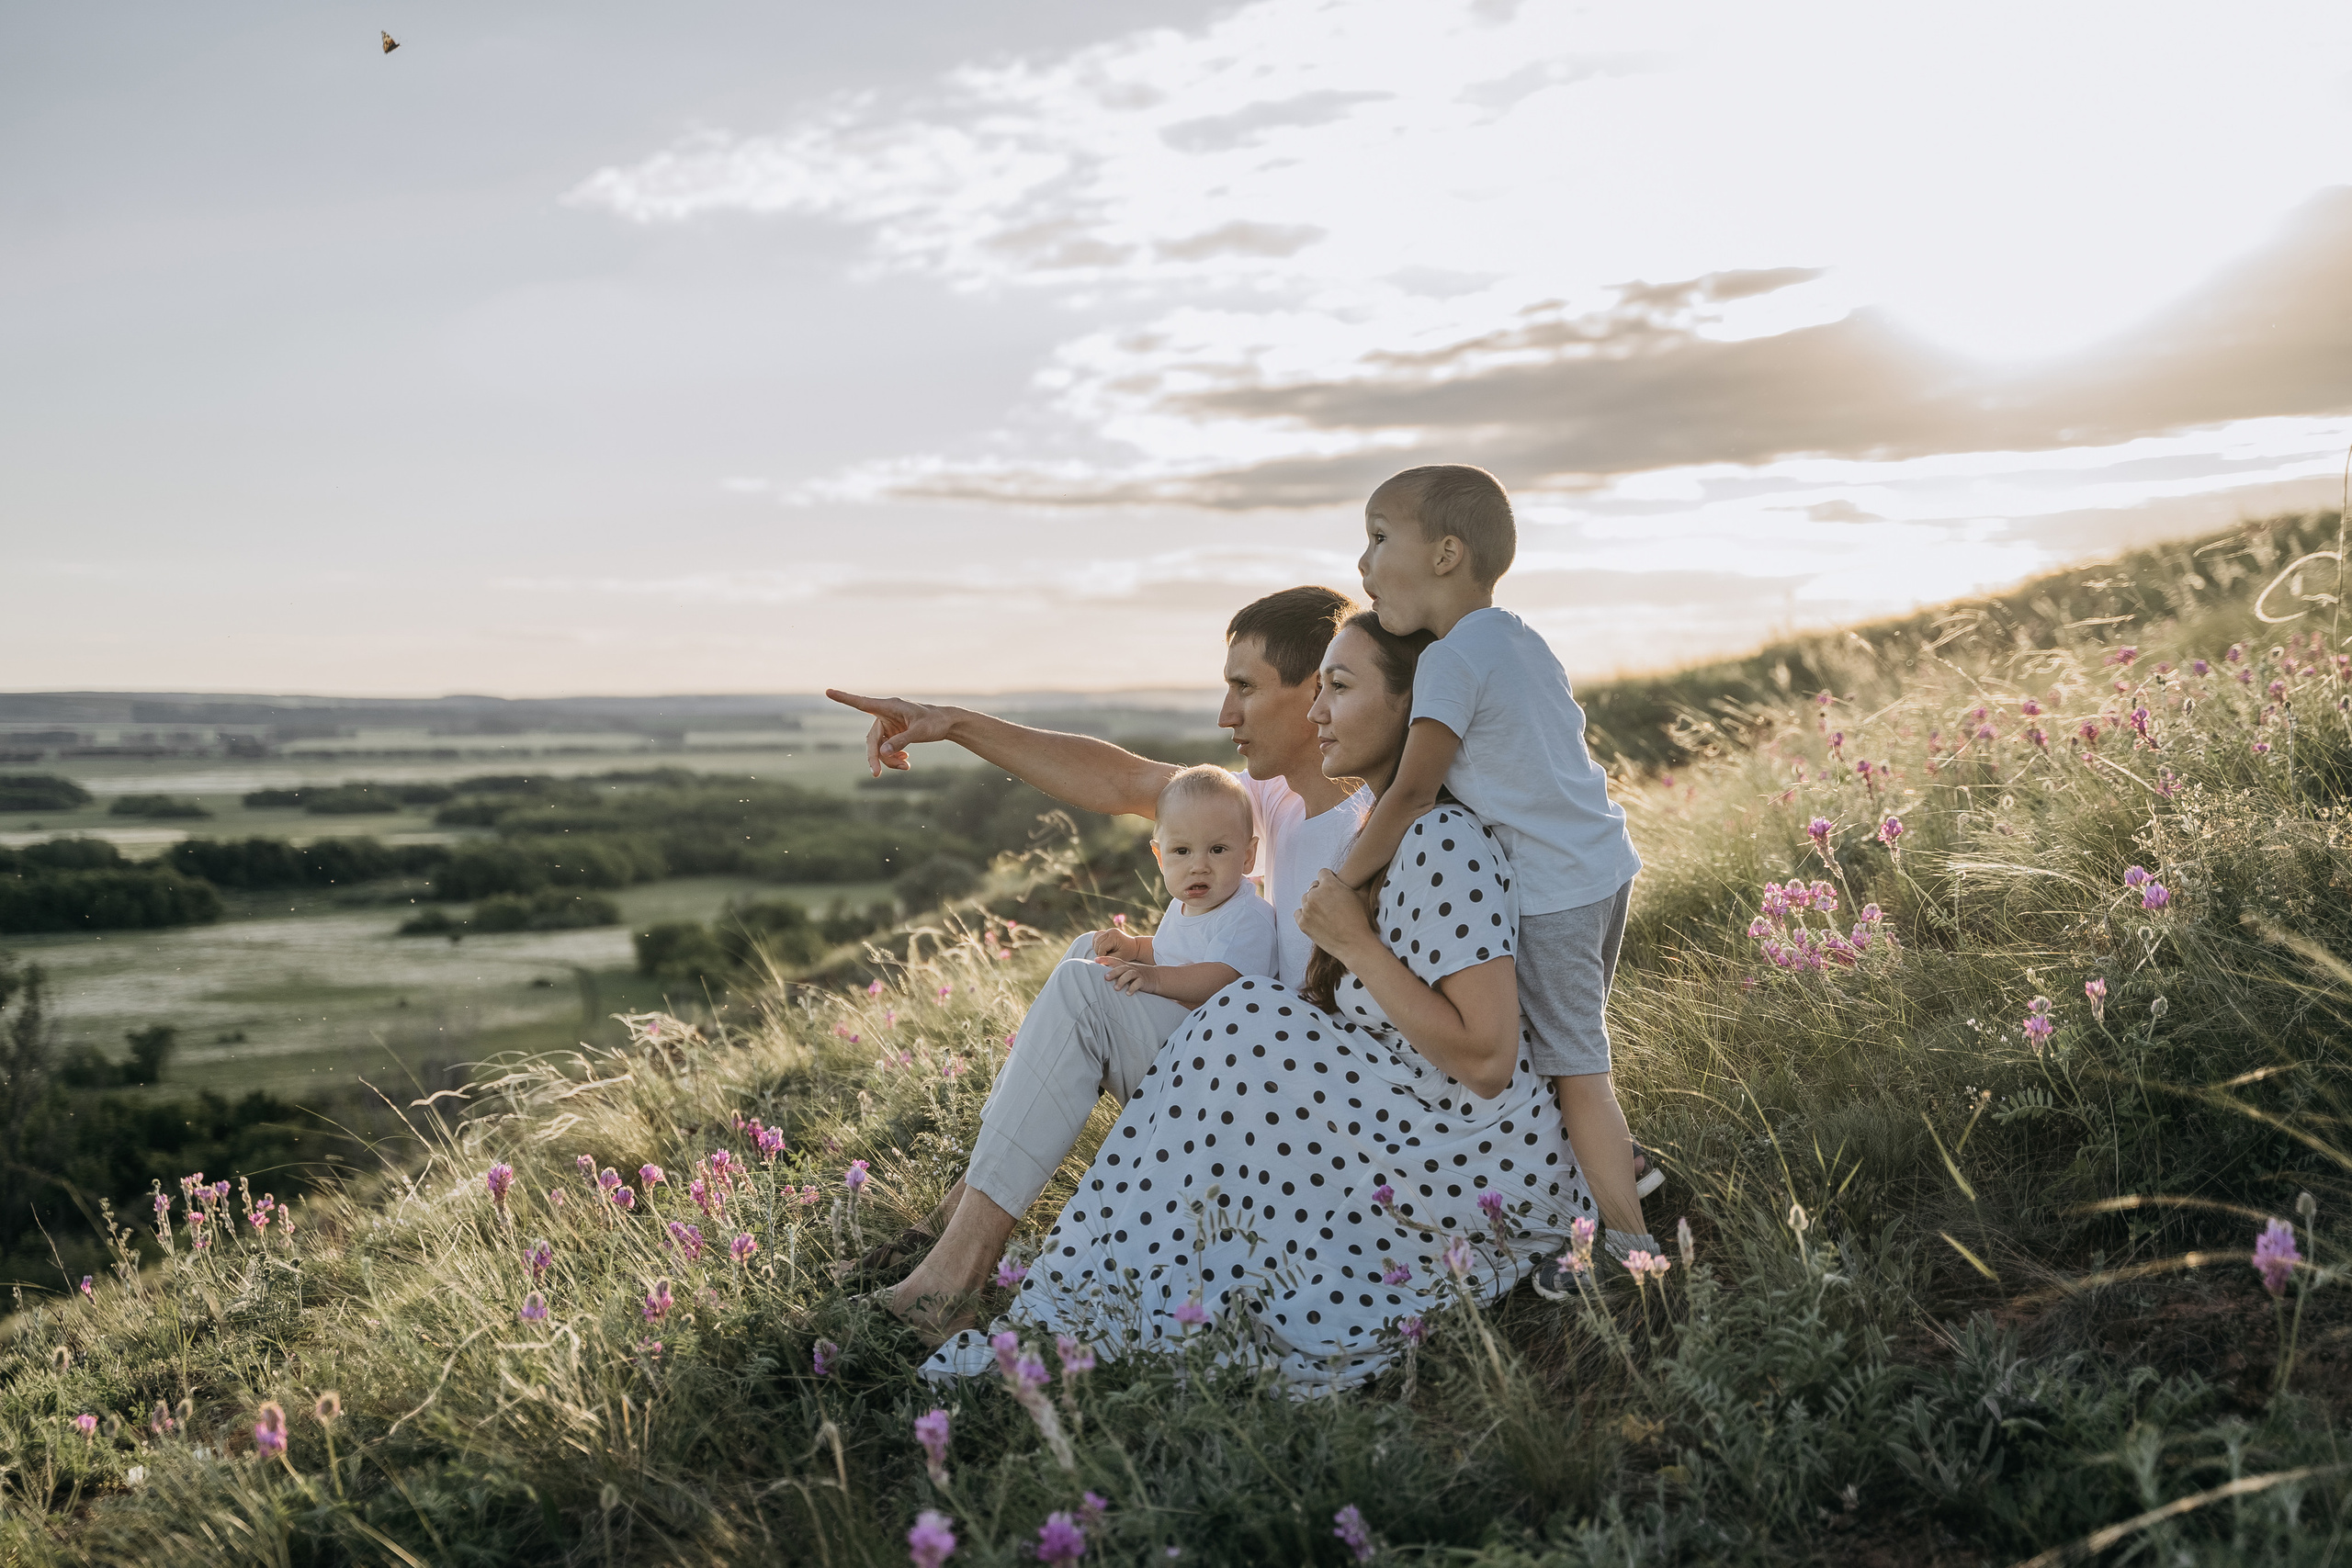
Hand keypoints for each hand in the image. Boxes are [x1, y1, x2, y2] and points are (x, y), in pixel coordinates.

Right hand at [826, 689, 956, 776]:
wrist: (945, 724)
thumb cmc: (934, 722)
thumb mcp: (920, 731)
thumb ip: (901, 740)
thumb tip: (882, 752)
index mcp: (889, 706)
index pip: (862, 703)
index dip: (844, 698)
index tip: (828, 691)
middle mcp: (885, 715)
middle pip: (871, 739)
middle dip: (874, 757)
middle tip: (876, 775)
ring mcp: (888, 725)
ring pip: (879, 747)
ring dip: (889, 760)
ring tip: (907, 766)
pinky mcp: (892, 734)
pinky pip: (886, 750)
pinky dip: (893, 758)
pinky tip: (906, 762)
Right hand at [1092, 927, 1141, 963]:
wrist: (1134, 946)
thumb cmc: (1128, 953)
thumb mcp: (1119, 957)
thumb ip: (1108, 958)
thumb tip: (1097, 960)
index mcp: (1114, 936)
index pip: (1102, 947)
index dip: (1101, 956)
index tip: (1105, 961)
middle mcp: (1110, 931)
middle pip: (1097, 943)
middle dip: (1099, 952)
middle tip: (1105, 957)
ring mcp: (1108, 930)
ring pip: (1095, 939)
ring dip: (1097, 948)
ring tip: (1104, 953)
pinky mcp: (1106, 931)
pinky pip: (1096, 937)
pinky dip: (1097, 943)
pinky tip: (1102, 948)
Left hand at [1101, 960, 1156, 994]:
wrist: (1156, 977)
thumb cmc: (1137, 975)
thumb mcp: (1127, 971)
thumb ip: (1117, 972)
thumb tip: (1101, 976)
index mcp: (1125, 966)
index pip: (1114, 960)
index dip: (1105, 959)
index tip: (1095, 960)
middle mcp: (1130, 968)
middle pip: (1121, 968)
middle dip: (1113, 972)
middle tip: (1105, 977)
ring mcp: (1137, 974)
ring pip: (1129, 975)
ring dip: (1122, 981)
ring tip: (1116, 988)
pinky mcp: (1143, 981)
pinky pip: (1138, 983)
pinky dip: (1132, 988)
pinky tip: (1127, 993)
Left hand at [1296, 868, 1374, 958]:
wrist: (1355, 944)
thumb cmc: (1361, 919)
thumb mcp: (1362, 895)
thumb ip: (1356, 881)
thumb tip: (1359, 872)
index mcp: (1329, 884)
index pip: (1323, 873)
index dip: (1330, 880)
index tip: (1334, 888)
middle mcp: (1315, 895)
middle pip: (1313, 887)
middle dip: (1321, 892)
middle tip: (1331, 903)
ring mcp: (1307, 909)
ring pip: (1306, 899)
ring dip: (1313, 904)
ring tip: (1326, 913)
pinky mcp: (1302, 923)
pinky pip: (1298, 913)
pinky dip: (1305, 915)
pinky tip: (1316, 919)